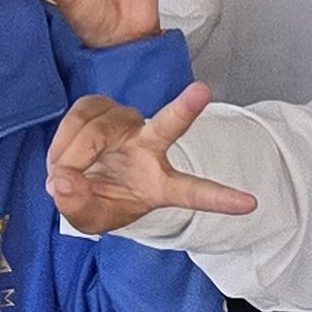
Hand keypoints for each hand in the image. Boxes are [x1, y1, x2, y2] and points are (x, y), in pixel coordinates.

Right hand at [43, 84, 256, 238]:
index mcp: (160, 184)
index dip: (220, 199)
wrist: (77, 178)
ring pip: (97, 130)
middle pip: (168, 126)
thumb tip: (62, 180)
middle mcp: (149, 148)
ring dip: (71, 154)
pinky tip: (61, 157)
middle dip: (185, 109)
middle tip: (202, 91)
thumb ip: (77, 206)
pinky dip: (63, 140)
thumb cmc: (97, 200)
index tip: (250, 204)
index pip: (194, 192)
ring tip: (62, 175)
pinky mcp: (102, 106)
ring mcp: (127, 122)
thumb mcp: (88, 220)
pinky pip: (79, 116)